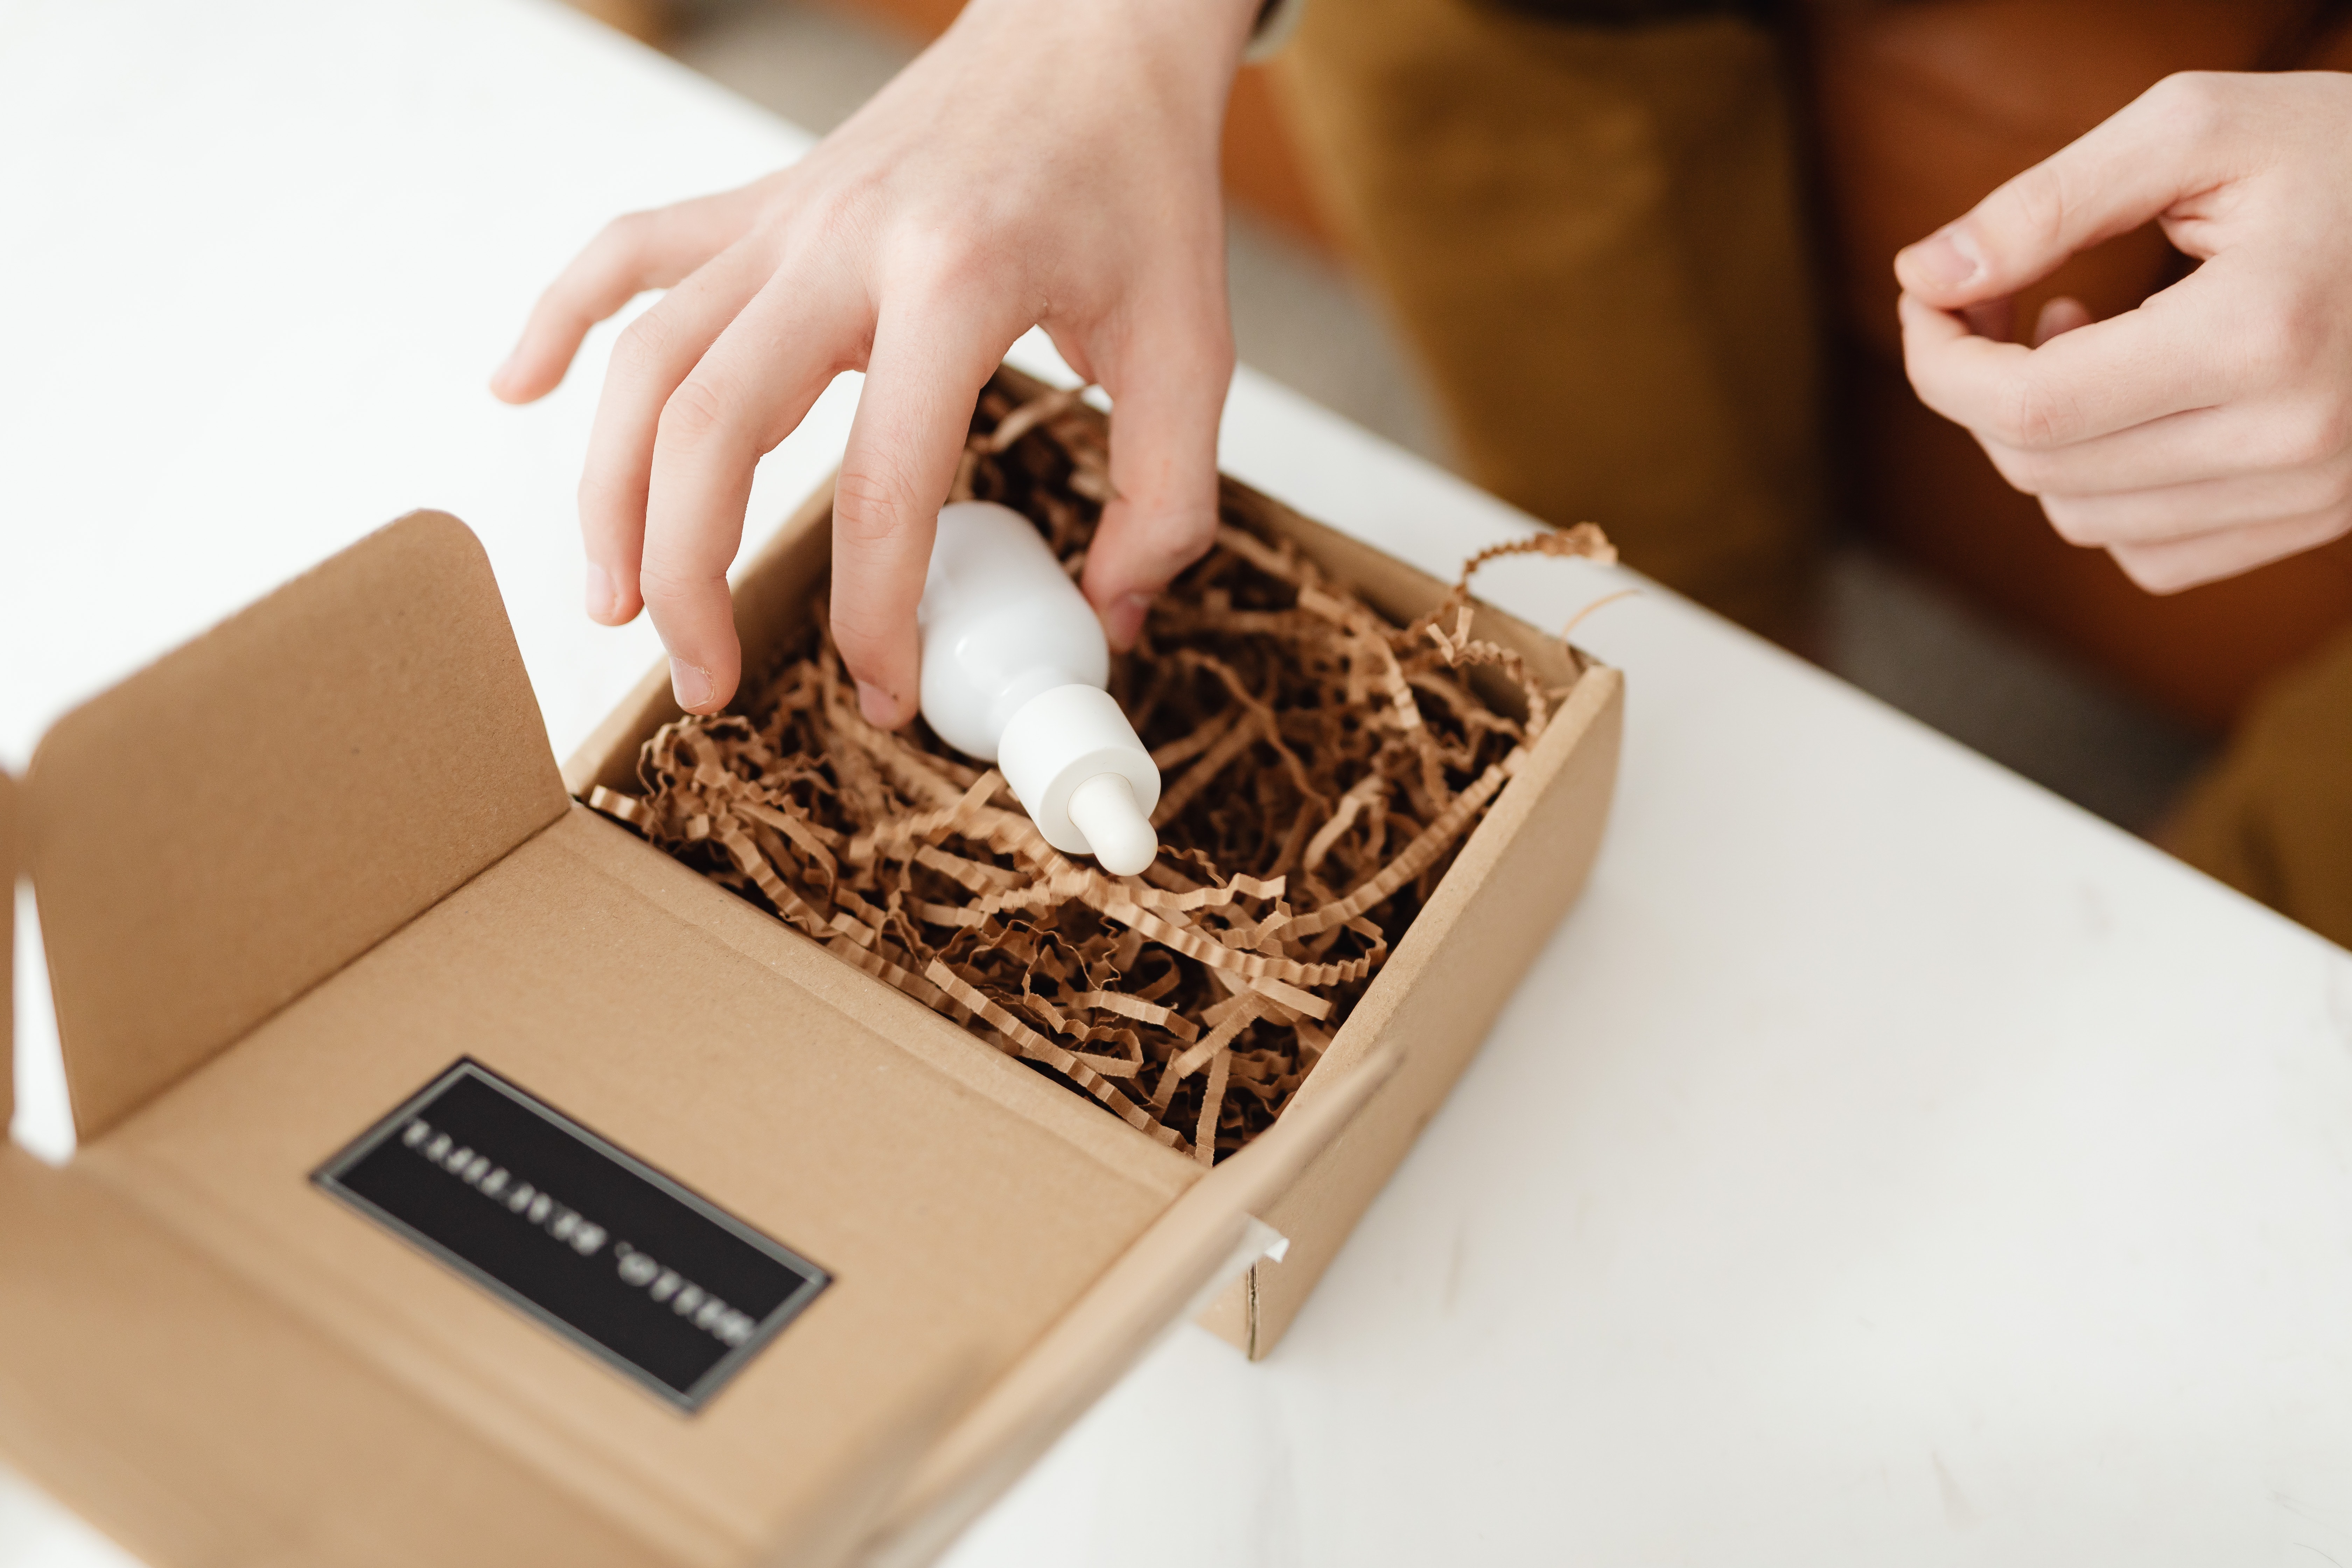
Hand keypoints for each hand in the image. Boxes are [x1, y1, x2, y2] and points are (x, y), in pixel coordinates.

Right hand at [492, 0, 1255, 721]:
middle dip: (687, 577)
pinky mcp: (760, 201)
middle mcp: (842, 246)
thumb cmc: (1136, 182)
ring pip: (647, 359)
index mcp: (954, 286)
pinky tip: (520, 391)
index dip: (874, 619)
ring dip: (610, 491)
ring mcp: (785, 218)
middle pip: (710, 429)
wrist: (1094, 35)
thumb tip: (1111, 619)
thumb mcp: (1194, 345)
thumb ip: (1167, 498)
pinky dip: (561, 320)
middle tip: (707, 680)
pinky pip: (628, 253)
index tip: (885, 693)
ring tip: (613, 601)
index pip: (881, 492)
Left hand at [1894, 71, 2351, 593]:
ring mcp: (2312, 493)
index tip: (1931, 295)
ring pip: (2080, 518)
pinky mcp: (2315, 520)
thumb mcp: (2196, 131)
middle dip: (1979, 389)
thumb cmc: (2345, 155)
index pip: (2028, 404)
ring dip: (2041, 437)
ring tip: (2082, 339)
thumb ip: (2045, 203)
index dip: (1940, 358)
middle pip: (2040, 465)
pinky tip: (2135, 404)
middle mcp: (2291, 437)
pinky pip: (2149, 553)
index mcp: (2257, 336)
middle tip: (2010, 301)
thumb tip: (1925, 273)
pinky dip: (2105, 490)